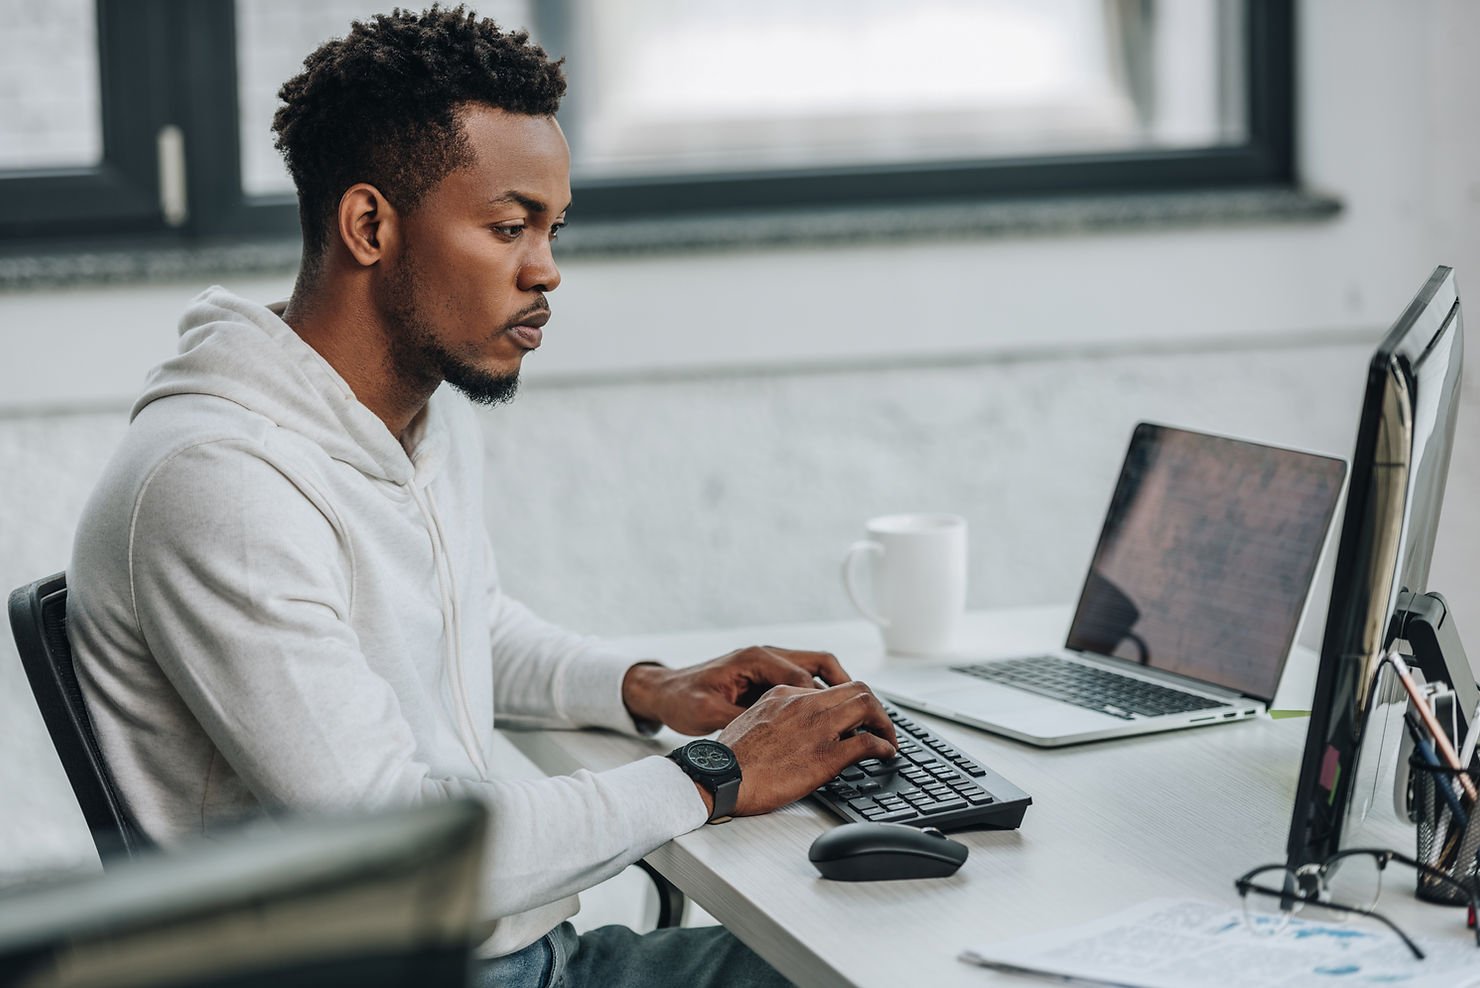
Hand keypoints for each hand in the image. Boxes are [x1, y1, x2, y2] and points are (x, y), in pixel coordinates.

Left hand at [622, 645, 851, 735]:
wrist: (662, 691)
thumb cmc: (683, 700)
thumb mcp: (710, 714)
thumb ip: (745, 718)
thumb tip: (779, 731)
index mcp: (756, 659)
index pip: (806, 675)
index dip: (829, 700)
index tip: (848, 723)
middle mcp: (766, 656)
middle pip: (821, 663)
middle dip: (847, 686)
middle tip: (866, 713)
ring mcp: (767, 664)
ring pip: (815, 670)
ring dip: (836, 690)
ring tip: (855, 717)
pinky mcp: (765, 677)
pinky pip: (802, 680)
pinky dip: (819, 696)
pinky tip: (826, 720)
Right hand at [715, 682, 898, 816]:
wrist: (720, 777)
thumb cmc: (729, 758)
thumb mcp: (751, 720)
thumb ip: (775, 716)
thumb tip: (792, 728)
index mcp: (784, 694)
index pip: (829, 689)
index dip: (848, 704)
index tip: (854, 719)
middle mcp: (803, 705)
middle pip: (856, 689)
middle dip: (875, 707)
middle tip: (880, 726)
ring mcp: (816, 729)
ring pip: (867, 706)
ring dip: (885, 724)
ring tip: (888, 740)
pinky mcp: (824, 757)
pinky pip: (866, 743)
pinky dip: (883, 747)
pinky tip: (885, 755)